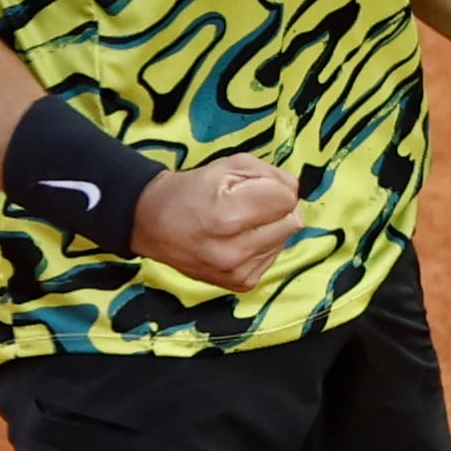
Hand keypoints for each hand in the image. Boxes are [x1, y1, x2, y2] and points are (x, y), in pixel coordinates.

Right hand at [129, 154, 301, 291]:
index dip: (276, 187)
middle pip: (291, 221)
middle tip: (250, 202)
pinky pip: (272, 257)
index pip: (286, 199)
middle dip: (277, 207)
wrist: (155, 224)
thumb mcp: (230, 165)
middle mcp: (233, 251)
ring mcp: (236, 273)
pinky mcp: (240, 284)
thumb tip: (295, 191)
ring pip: (284, 240)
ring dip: (270, 227)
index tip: (257, 186)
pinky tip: (238, 239)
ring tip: (239, 221)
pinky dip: (262, 245)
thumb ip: (270, 174)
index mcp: (228, 216)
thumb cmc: (192, 190)